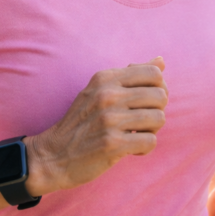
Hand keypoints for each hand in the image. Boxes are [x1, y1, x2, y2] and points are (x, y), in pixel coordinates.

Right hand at [24, 58, 167, 195]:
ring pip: (159, 118)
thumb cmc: (81, 122)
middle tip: (142, 122)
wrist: (53, 155)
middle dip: (157, 110)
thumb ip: (131, 75)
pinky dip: (144, 148)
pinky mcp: (112, 144)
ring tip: (136, 134)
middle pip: (161, 95)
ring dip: (152, 130)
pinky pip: (150, 141)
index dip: (158, 88)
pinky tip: (131, 149)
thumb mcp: (99, 90)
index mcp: (105, 79)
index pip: (154, 73)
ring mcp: (110, 119)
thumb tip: (161, 61)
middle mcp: (107, 95)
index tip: (146, 102)